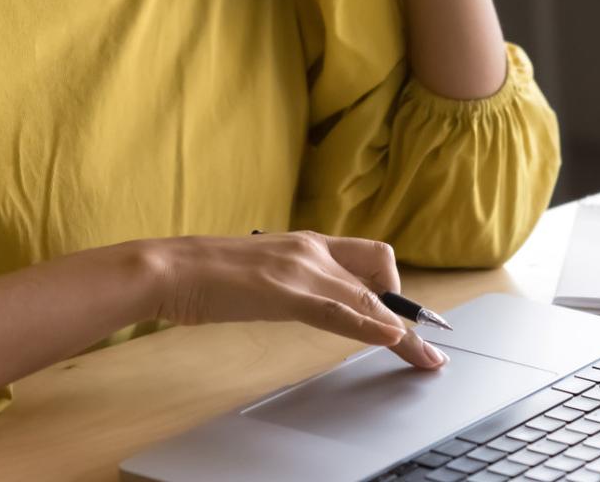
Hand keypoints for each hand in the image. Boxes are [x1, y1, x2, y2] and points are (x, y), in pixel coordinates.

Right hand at [152, 230, 447, 369]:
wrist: (173, 268)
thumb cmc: (209, 273)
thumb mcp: (263, 270)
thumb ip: (292, 278)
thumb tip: (309, 298)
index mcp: (304, 242)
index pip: (367, 256)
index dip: (393, 287)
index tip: (409, 318)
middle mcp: (310, 249)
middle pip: (379, 275)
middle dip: (406, 311)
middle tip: (420, 348)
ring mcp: (299, 270)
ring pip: (368, 299)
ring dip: (403, 333)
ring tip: (427, 358)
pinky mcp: (285, 293)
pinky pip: (339, 312)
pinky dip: (370, 327)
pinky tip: (392, 338)